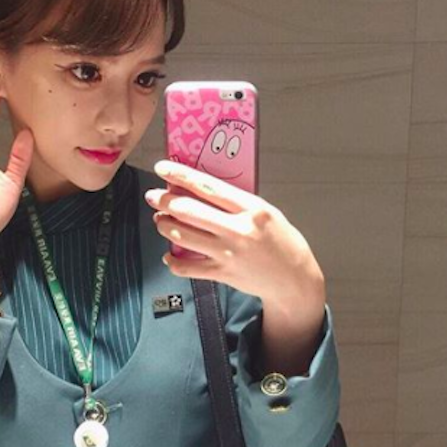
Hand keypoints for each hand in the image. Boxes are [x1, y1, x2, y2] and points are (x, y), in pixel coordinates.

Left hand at [145, 160, 325, 307]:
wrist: (293, 278)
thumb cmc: (280, 240)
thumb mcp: (266, 212)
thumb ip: (236, 202)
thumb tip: (199, 190)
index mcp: (251, 209)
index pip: (208, 187)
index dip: (181, 176)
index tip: (162, 168)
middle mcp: (238, 230)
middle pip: (189, 210)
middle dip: (164, 200)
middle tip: (153, 196)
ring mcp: (228, 253)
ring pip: (182, 236)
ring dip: (164, 225)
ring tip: (160, 220)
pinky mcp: (222, 273)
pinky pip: (186, 267)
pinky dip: (172, 260)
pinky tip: (169, 254)